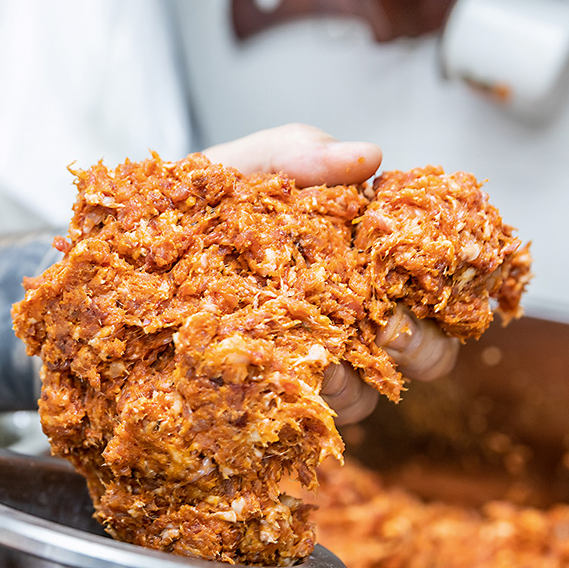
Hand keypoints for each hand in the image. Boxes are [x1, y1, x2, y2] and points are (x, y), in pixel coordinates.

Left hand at [203, 124, 457, 422]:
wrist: (119, 260)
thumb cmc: (191, 208)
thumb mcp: (240, 167)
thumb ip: (298, 153)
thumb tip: (369, 156)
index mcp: (355, 255)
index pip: (430, 276)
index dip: (449, 279)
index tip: (431, 273)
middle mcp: (345, 312)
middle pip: (425, 349)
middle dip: (422, 345)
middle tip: (388, 328)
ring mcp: (311, 358)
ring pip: (372, 392)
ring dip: (364, 381)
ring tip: (330, 363)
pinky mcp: (272, 393)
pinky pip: (309, 414)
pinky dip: (308, 401)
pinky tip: (284, 381)